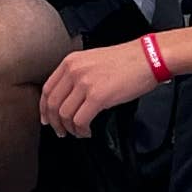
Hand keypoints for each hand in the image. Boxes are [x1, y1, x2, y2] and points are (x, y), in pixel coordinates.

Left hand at [39, 43, 156, 137]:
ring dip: (69, 128)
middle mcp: (73, 71)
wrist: (147, 58)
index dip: (44, 108)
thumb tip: (70, 98)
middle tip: (61, 131)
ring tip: (78, 133)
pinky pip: (80, 120)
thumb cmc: (126, 61)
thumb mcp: (93, 60)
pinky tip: (88, 131)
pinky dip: (81, 130)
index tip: (47, 119)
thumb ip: (78, 75)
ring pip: (65, 114)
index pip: (47, 89)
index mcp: (70, 62)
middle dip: (54, 122)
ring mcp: (84, 83)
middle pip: (52, 103)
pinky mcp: (98, 96)